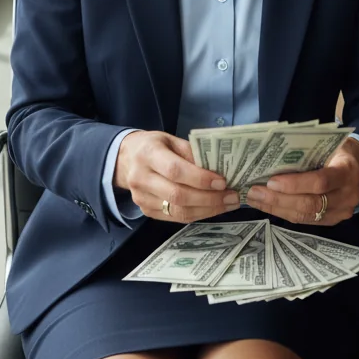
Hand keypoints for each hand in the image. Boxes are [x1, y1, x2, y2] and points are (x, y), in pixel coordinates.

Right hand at [114, 130, 239, 222]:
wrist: (125, 159)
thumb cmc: (154, 146)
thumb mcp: (171, 140)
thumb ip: (192, 153)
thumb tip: (219, 169)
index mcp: (148, 154)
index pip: (175, 170)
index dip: (200, 178)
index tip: (222, 182)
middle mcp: (141, 178)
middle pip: (178, 195)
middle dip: (209, 199)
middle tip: (232, 196)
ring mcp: (141, 198)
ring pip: (178, 212)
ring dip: (207, 210)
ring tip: (228, 204)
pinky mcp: (146, 211)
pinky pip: (175, 218)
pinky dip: (197, 214)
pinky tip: (212, 208)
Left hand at [245, 139, 358, 226]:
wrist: (356, 165)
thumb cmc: (335, 150)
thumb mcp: (326, 145)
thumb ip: (305, 153)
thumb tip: (270, 159)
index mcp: (347, 171)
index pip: (321, 182)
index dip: (295, 184)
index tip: (271, 182)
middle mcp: (348, 195)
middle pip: (311, 203)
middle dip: (279, 199)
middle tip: (254, 192)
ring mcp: (342, 212)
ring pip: (305, 216)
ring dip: (277, 208)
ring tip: (255, 199)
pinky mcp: (332, 221)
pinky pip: (305, 220)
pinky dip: (284, 212)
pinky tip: (267, 205)